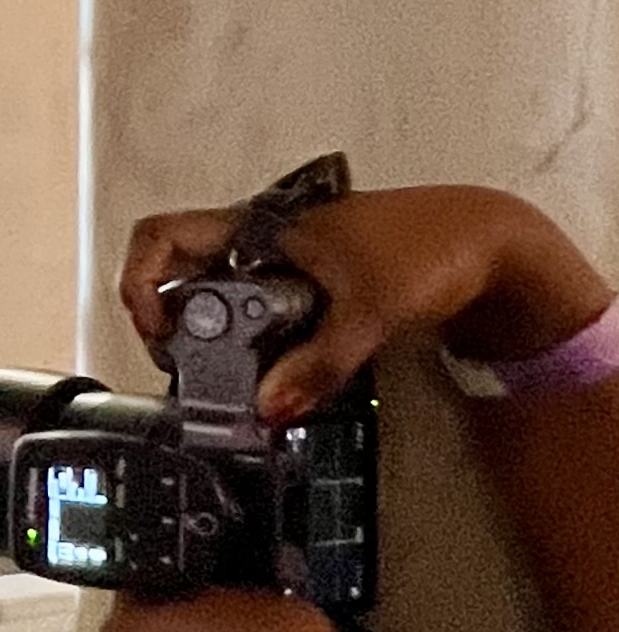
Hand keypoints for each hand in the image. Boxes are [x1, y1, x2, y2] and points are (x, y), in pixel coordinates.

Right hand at [120, 185, 609, 418]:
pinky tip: (280, 369)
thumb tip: (268, 404)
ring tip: (240, 372)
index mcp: (263, 227)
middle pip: (181, 276)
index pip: (162, 237)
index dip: (140, 283)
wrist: (491, 246)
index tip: (159, 332)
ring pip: (219, 300)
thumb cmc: (437, 246)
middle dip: (177, 324)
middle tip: (191, 364)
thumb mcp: (370, 313)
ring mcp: (283, 263)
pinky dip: (257, 345)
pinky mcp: (308, 286)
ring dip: (220, 339)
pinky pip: (259, 316)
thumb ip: (316, 365)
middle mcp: (264, 240)